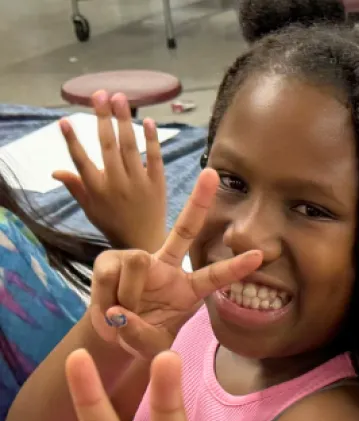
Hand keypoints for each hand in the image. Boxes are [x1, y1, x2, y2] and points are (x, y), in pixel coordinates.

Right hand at [53, 91, 166, 251]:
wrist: (146, 244)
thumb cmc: (114, 224)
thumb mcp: (91, 209)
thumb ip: (76, 187)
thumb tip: (55, 171)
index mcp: (97, 190)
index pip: (81, 161)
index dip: (73, 141)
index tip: (65, 121)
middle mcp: (117, 185)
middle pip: (108, 146)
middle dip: (103, 118)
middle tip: (99, 93)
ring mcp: (139, 184)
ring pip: (130, 148)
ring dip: (124, 121)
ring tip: (120, 98)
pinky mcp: (158, 185)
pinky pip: (155, 159)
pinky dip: (152, 140)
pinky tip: (149, 121)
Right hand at [89, 168, 261, 358]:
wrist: (113, 334)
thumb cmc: (142, 337)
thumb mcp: (149, 347)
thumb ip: (141, 336)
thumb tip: (121, 314)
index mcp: (189, 289)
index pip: (216, 276)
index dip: (236, 267)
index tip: (260, 255)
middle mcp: (168, 268)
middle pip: (185, 230)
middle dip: (198, 201)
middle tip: (212, 172)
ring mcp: (140, 260)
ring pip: (138, 263)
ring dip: (128, 297)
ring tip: (122, 316)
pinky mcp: (111, 261)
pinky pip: (110, 275)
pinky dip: (105, 301)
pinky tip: (108, 311)